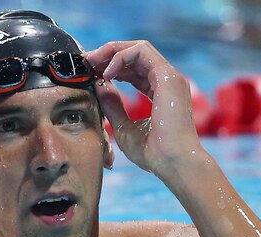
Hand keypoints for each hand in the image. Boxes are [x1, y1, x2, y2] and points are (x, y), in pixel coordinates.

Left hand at [85, 41, 199, 174]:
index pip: (135, 69)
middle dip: (109, 54)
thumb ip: (112, 106)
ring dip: (112, 51)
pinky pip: (140, 53)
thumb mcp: (124, 127)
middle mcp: (167, 81)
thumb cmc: (153, 153)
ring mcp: (170, 77)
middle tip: (87, 61)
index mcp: (161, 92)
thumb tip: (99, 85)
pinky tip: (106, 73)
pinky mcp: (168, 76)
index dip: (111, 67)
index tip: (90, 73)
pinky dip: (120, 58)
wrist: (173, 163)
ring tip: (92, 62)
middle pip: (136, 54)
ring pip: (138, 48)